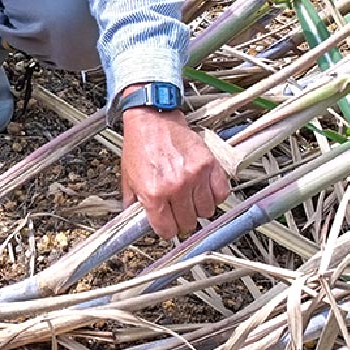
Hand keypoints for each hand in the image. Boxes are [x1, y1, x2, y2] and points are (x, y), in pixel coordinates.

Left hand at [120, 108, 229, 239]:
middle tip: (178, 212)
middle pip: (188, 223)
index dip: (166, 230)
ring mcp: (195, 176)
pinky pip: (221, 193)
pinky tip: (204, 191)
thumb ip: (133, 204)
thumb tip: (137, 223)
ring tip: (190, 200)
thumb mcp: (128, 179)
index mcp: (153, 193)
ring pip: (207, 211)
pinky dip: (215, 196)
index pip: (167, 230)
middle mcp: (176, 187)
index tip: (167, 227)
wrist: (152, 119)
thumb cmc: (140, 146)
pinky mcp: (209, 165)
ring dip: (199, 209)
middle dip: (182, 221)